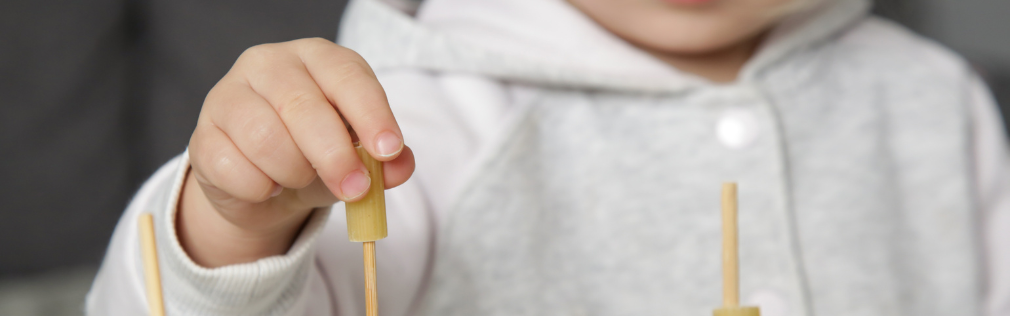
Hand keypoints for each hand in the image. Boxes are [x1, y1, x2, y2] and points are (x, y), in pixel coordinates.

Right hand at [177, 38, 414, 266]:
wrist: (263, 185)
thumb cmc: (317, 155)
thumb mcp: (357, 156)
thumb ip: (383, 160)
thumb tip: (401, 166)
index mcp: (317, 58)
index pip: (347, 77)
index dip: (371, 115)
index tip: (388, 150)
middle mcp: (270, 64)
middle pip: (303, 107)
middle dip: (335, 155)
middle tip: (356, 190)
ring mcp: (229, 95)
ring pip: (266, 139)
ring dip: (295, 173)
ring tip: (301, 180)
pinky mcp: (203, 135)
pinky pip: (233, 167)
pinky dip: (260, 189)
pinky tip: (268, 186)